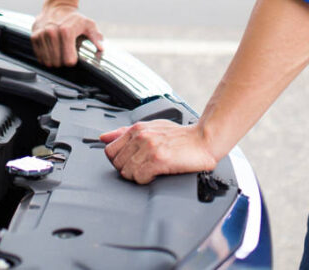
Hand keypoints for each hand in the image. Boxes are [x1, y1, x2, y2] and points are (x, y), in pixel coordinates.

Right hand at [30, 3, 103, 66]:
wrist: (57, 6)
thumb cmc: (74, 18)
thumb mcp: (88, 25)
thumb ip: (95, 37)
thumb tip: (101, 48)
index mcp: (66, 31)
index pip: (68, 60)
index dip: (72, 61)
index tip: (74, 57)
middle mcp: (52, 32)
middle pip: (58, 62)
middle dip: (63, 61)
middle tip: (66, 54)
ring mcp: (41, 34)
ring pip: (47, 61)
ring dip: (54, 60)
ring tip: (58, 52)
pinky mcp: (33, 36)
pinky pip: (39, 56)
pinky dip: (45, 56)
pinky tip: (50, 50)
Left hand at [100, 120, 217, 183]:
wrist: (204, 141)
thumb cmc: (180, 137)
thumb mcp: (151, 127)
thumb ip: (125, 132)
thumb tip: (104, 137)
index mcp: (137, 129)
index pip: (110, 150)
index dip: (118, 160)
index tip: (130, 162)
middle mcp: (141, 137)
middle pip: (117, 163)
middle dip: (127, 169)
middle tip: (143, 167)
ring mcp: (149, 148)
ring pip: (126, 172)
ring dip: (138, 176)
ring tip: (151, 170)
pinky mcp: (158, 160)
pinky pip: (139, 177)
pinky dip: (146, 179)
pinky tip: (156, 174)